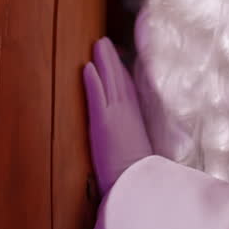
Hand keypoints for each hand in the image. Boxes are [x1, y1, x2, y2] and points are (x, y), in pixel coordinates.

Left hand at [83, 37, 152, 195]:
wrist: (137, 186)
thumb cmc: (138, 176)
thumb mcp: (140, 155)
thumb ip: (134, 143)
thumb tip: (132, 142)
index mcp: (137, 121)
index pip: (130, 91)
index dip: (123, 73)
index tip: (118, 59)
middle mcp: (128, 114)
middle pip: (120, 80)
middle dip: (112, 60)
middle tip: (104, 42)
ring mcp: (116, 116)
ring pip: (110, 82)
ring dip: (104, 62)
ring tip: (97, 44)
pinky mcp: (103, 124)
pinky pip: (97, 97)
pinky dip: (93, 81)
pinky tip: (88, 66)